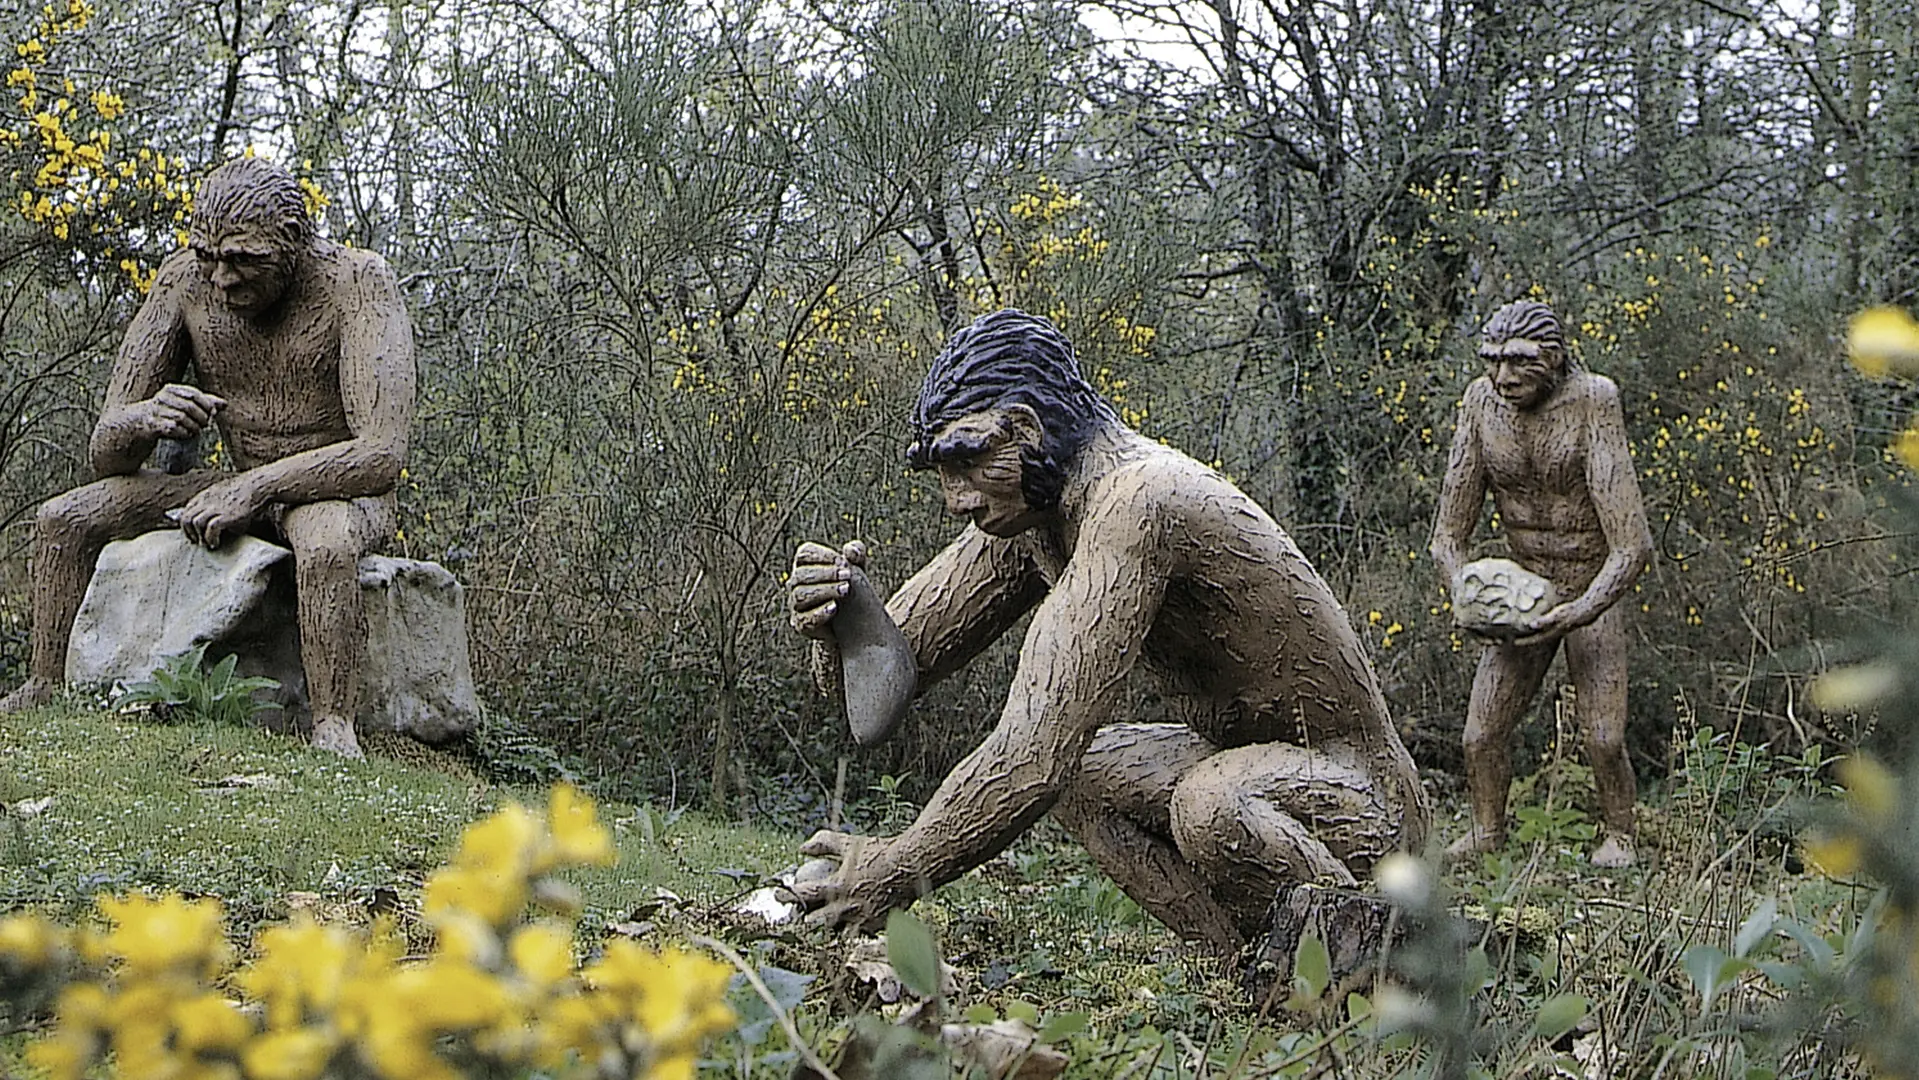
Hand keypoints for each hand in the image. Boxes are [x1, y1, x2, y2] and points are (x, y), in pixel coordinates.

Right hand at [134, 384, 226, 441]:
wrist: (141, 422)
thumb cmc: (169, 411)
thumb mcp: (186, 403)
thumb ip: (205, 402)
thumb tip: (225, 404)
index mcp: (172, 389)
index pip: (194, 394)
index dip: (206, 404)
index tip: (213, 412)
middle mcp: (163, 398)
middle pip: (189, 407)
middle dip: (201, 417)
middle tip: (205, 424)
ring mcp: (157, 411)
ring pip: (182, 418)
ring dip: (193, 427)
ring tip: (196, 430)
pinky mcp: (153, 424)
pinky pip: (174, 428)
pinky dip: (184, 433)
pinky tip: (186, 433)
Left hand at [174, 475, 264, 548]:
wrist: (256, 486)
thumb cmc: (242, 494)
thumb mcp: (221, 497)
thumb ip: (210, 506)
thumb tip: (206, 521)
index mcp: (203, 497)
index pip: (184, 512)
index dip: (186, 526)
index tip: (192, 534)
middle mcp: (206, 502)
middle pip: (186, 518)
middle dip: (188, 533)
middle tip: (196, 541)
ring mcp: (215, 508)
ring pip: (195, 523)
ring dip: (199, 536)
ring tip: (206, 543)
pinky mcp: (226, 515)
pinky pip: (211, 528)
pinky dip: (211, 538)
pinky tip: (215, 543)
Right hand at [788, 540, 867, 640]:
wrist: (851, 619)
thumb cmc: (848, 585)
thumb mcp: (857, 567)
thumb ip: (857, 553)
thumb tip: (850, 550)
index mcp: (805, 564)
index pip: (805, 554)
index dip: (824, 556)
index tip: (844, 562)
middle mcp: (796, 583)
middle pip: (801, 574)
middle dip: (826, 574)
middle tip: (848, 576)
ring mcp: (796, 604)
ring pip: (801, 595)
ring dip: (824, 591)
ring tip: (846, 590)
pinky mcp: (800, 623)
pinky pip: (804, 619)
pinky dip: (819, 613)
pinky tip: (834, 608)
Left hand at [789, 829, 904, 930]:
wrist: (913, 866)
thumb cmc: (880, 852)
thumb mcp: (850, 844)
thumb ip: (824, 844)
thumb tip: (802, 849)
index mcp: (837, 888)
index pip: (803, 896)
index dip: (787, 895)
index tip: (778, 893)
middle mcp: (847, 909)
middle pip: (815, 924)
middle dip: (803, 921)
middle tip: (798, 915)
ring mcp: (862, 921)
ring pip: (836, 934)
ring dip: (827, 930)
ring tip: (823, 924)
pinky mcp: (877, 928)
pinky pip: (858, 935)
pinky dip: (851, 931)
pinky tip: (849, 926)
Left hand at [1511, 603, 1582, 647]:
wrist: (1586, 611)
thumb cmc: (1571, 612)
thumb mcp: (1557, 615)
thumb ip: (1545, 621)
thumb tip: (1532, 625)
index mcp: (1552, 632)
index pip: (1536, 639)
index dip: (1525, 641)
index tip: (1514, 642)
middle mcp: (1555, 633)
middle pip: (1539, 639)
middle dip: (1528, 639)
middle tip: (1515, 639)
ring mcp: (1560, 630)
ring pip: (1544, 635)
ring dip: (1534, 635)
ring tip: (1525, 633)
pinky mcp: (1563, 624)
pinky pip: (1549, 629)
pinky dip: (1542, 629)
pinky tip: (1539, 625)